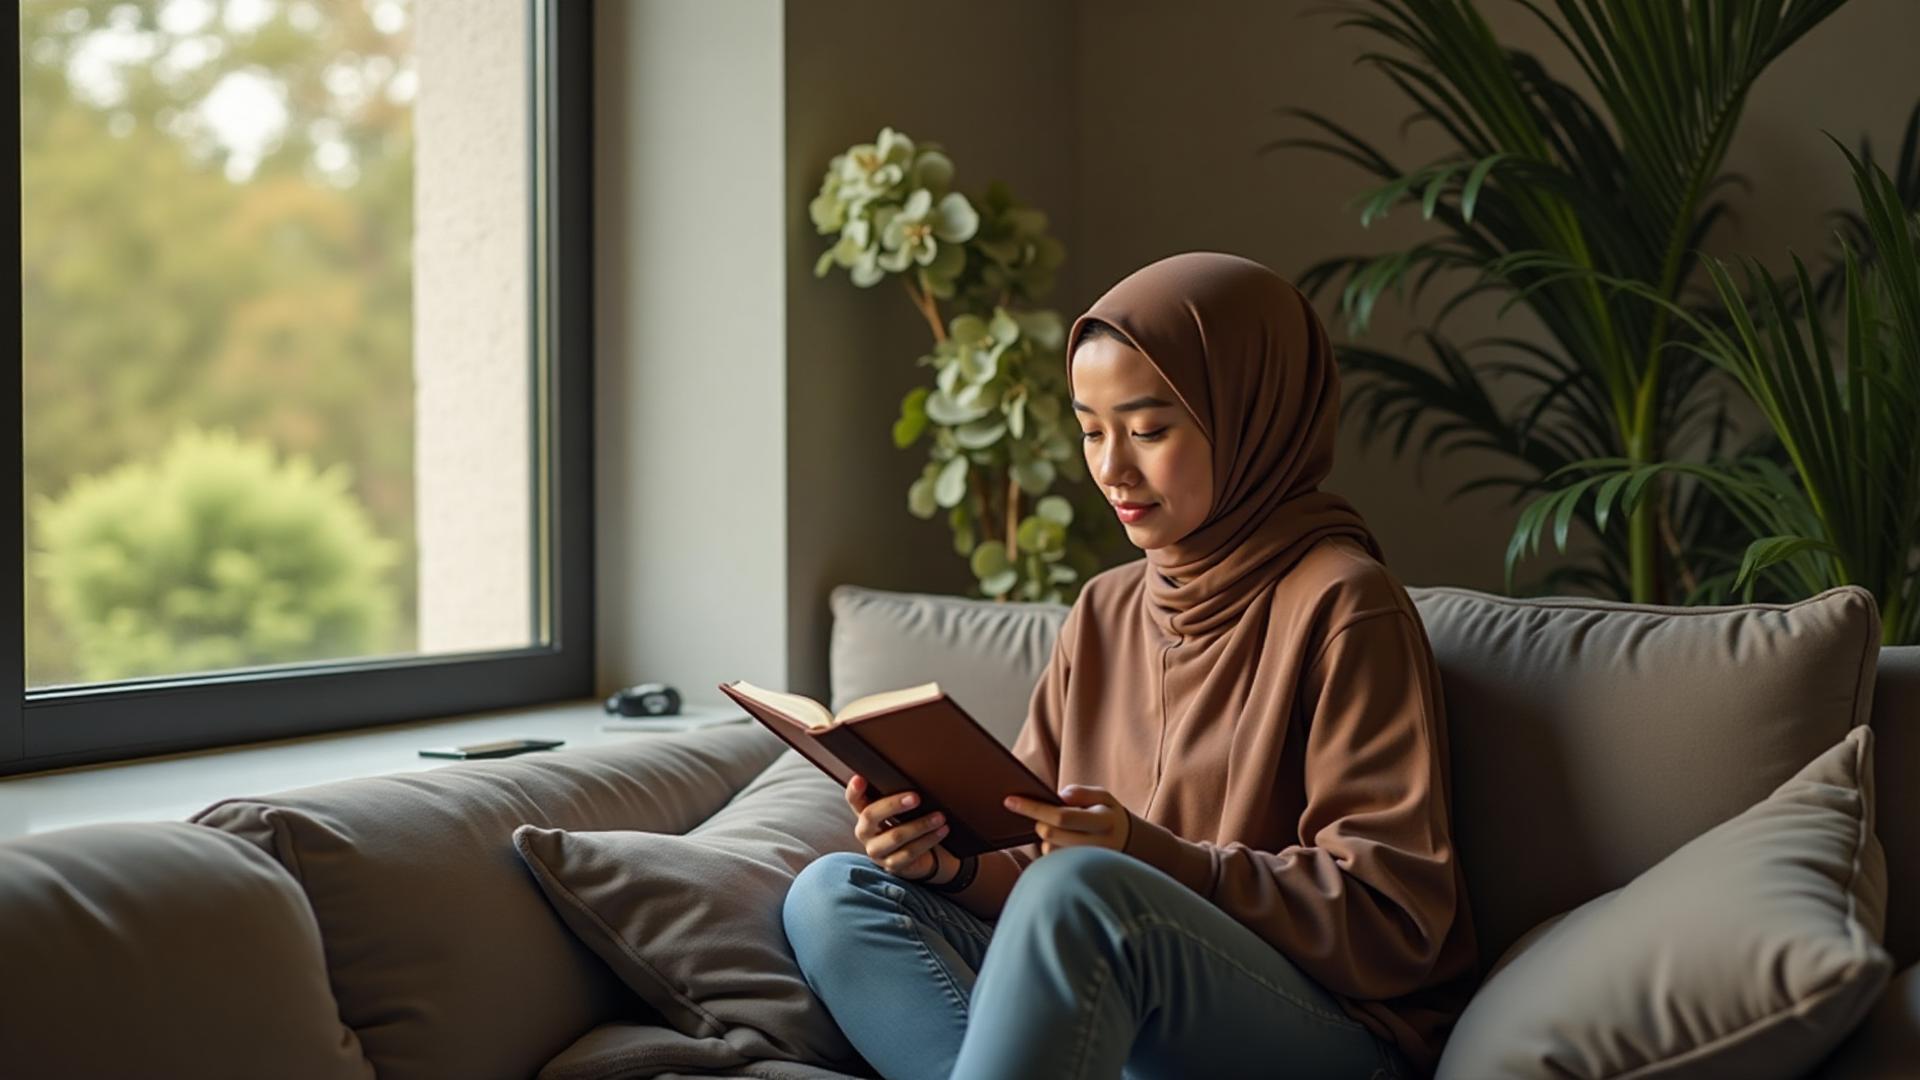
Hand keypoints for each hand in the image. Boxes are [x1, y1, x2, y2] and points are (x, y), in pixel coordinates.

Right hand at [847, 774, 952, 881]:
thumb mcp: (899, 810)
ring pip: (895, 836)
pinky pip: (910, 852)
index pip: (853, 800)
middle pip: (870, 816)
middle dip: (893, 805)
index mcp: (864, 814)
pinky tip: (941, 831)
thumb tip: (913, 776)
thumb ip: (896, 796)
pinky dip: (928, 840)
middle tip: (916, 798)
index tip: (860, 778)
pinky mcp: (892, 865)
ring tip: (940, 817)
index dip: (854, 790)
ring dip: (921, 825)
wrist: (916, 856)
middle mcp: (865, 833)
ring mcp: (877, 851)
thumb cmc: (906, 824)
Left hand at [1004, 784, 1132, 855]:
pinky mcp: (1079, 873)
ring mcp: (1088, 864)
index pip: (1061, 816)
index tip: (1009, 800)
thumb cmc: (1107, 814)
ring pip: (1048, 848)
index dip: (1033, 808)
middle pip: (1050, 834)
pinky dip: (1051, 847)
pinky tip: (1064, 842)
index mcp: (1103, 821)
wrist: (1126, 843)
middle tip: (1047, 815)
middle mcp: (1098, 846)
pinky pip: (1052, 859)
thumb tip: (1060, 796)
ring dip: (1047, 836)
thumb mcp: (1102, 796)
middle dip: (1040, 821)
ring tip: (1064, 830)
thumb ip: (1081, 793)